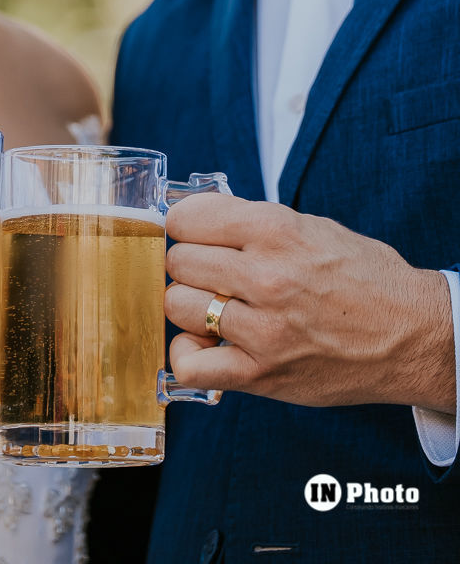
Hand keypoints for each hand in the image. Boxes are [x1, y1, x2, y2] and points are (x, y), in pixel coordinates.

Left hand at [164, 193, 454, 411]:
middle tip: (211, 273)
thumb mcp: (310, 226)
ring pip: (178, 305)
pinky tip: (207, 344)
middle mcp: (266, 276)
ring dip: (190, 305)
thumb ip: (251, 221)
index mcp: (276, 230)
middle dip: (190, 264)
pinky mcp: (262, 373)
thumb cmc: (364, 278)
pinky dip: (188, 354)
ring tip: (214, 306)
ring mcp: (262, 328)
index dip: (186, 225)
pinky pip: (190, 364)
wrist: (413, 335)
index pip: (188, 217)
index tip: (194, 234)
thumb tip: (197, 216)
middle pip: (179, 261)